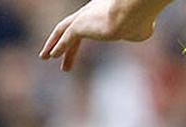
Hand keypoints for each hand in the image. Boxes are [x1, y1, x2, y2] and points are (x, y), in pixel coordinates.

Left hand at [40, 0, 172, 70]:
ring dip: (53, 44)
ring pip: (63, 31)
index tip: (76, 47)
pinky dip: (59, 46)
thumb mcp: (139, 29)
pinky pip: (66, 38)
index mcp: (102, 11)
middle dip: (62, 42)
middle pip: (71, 27)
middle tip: (55, 55)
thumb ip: (135, 31)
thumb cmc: (140, 18)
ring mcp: (84, 18)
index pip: (87, 25)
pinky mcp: (80, 26)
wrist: (133, 13)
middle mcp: (90, 11)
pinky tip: (52, 55)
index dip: (80, 37)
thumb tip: (139, 32)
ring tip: (44, 57)